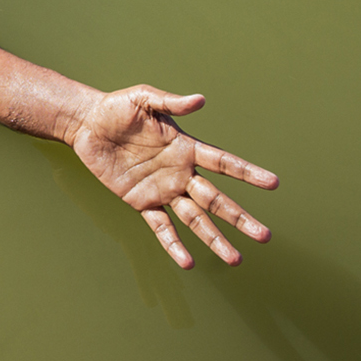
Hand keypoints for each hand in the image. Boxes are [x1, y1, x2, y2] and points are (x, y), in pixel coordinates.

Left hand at [67, 85, 277, 267]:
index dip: (248, 173)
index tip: (274, 183)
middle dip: (240, 219)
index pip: (224, 163)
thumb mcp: (144, 98)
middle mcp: (180, 173)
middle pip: (216, 200)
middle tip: (265, 236)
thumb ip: (171, 102)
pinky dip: (173, 244)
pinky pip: (161, 227)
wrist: (86, 124)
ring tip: (236, 260)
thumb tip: (201, 99)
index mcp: (186, 148)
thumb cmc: (117, 108)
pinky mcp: (141, 202)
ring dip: (215, 239)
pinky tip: (187, 262)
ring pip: (195, 220)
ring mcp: (162, 190)